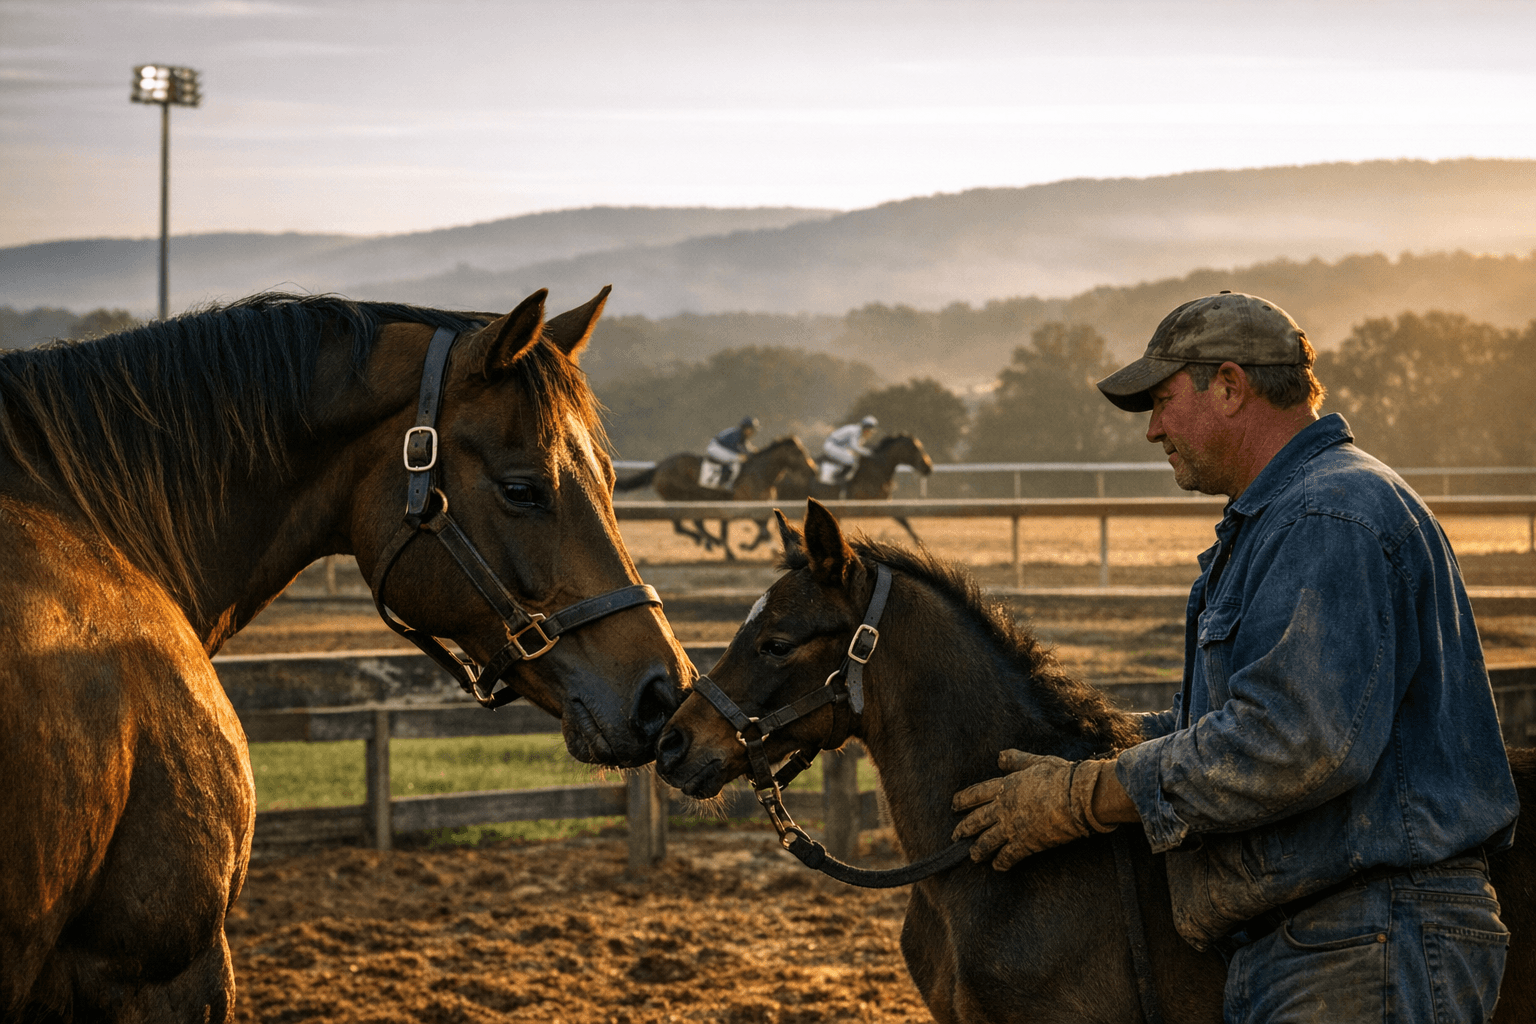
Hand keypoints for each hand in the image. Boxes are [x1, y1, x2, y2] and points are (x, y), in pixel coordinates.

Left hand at [950, 750, 1119, 869]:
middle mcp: (1003, 808)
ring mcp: (1012, 827)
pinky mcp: (1026, 843)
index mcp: (1005, 786)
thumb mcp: (1036, 762)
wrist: (1077, 797)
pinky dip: (1001, 862)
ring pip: (986, 841)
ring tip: (973, 856)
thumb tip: (1000, 757)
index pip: (975, 794)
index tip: (954, 806)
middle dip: (964, 829)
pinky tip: (998, 867)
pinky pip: (1008, 856)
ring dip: (978, 850)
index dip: (962, 801)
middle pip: (976, 820)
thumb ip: (1016, 760)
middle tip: (956, 836)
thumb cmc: (1060, 776)